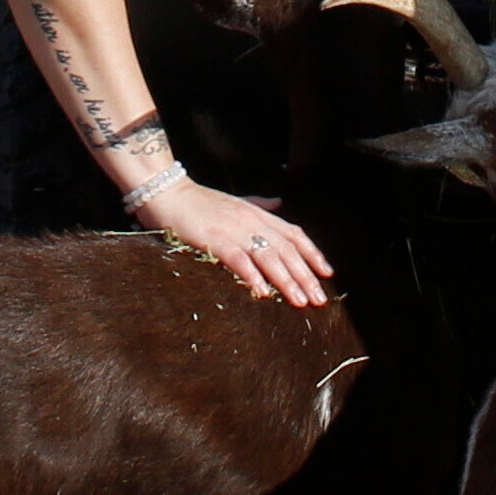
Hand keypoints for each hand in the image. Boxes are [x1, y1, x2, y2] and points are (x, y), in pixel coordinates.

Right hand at [137, 177, 334, 307]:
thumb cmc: (199, 201)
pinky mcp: (214, 239)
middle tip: (320, 299)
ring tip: (300, 301)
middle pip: (286, 249)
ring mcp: (233, 229)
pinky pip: (238, 259)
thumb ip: (259, 204)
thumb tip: (279, 203)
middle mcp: (251, 220)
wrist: (168, 192)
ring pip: (268, 256)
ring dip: (286, 281)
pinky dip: (252, 276)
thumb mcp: (235, 201)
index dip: (312, 253)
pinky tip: (262, 293)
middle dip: (305, 275)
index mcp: (258, 213)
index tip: (327, 273)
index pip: (294, 234)